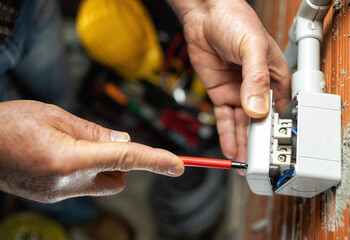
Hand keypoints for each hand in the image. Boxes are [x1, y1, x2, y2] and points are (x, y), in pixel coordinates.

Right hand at [0, 100, 183, 201]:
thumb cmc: (10, 124)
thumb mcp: (55, 116)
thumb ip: (94, 132)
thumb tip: (124, 140)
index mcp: (69, 159)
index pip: (125, 159)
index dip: (155, 161)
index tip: (178, 165)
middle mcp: (66, 183)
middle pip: (118, 178)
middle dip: (121, 162)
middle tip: (100, 142)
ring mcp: (58, 194)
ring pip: (102, 183)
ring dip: (103, 166)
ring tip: (74, 145)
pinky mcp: (52, 196)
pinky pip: (82, 185)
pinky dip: (85, 170)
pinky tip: (62, 155)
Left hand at [167, 0, 289, 173]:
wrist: (204, 15)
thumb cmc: (234, 20)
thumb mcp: (251, 46)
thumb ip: (255, 78)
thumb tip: (257, 107)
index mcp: (275, 76)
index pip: (279, 109)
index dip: (274, 129)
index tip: (269, 147)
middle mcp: (257, 87)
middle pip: (259, 121)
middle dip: (256, 142)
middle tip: (254, 163)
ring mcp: (238, 92)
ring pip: (241, 124)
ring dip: (241, 143)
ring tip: (242, 164)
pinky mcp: (221, 93)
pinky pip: (225, 118)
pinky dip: (227, 134)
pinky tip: (230, 148)